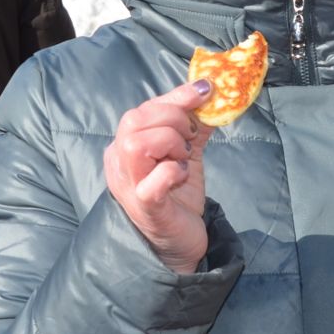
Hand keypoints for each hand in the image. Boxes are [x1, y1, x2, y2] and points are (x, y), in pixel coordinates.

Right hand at [103, 79, 215, 273]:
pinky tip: (182, 176)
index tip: (205, 90)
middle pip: (135, 120)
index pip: (143, 109)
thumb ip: (195, 128)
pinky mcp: (145, 206)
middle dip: (173, 121)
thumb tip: (214, 98)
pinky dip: (173, 171)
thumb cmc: (177, 198)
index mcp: (125, 146)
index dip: (176, 97)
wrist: (178, 244)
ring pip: (137, 144)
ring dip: (170, 143)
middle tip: (190, 141)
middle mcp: (118, 163)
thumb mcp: (186, 155)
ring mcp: (128, 185)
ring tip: (182, 159)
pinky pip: (153, 180)